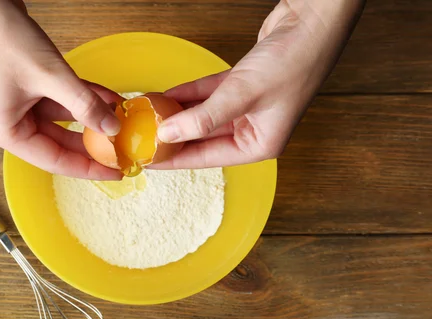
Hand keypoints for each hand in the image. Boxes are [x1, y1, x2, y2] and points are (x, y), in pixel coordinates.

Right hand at [0, 0, 121, 179]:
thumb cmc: (1, 36)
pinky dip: (80, 98)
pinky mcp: (23, 89)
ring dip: (90, 114)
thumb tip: (112, 128)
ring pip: (61, 120)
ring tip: (120, 116)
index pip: (54, 160)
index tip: (115, 172)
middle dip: (93, 140)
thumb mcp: (51, 76)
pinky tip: (106, 97)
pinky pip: (58, 101)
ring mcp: (14, 106)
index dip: (88, 168)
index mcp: (4, 132)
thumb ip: (84, 105)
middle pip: (58, 142)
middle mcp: (7, 124)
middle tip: (122, 148)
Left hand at [153, 0, 364, 168]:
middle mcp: (254, 129)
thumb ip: (202, 117)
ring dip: (177, 113)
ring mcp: (248, 107)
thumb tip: (167, 134)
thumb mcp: (241, 95)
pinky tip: (165, 96)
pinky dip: (188, 95)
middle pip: (203, 138)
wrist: (313, 20)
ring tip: (148, 115)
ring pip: (204, 115)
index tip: (149, 160)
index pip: (208, 158)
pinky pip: (208, 95)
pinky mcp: (243, 85)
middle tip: (143, 136)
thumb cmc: (293, 61)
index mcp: (260, 145)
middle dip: (173, 135)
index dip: (175, 159)